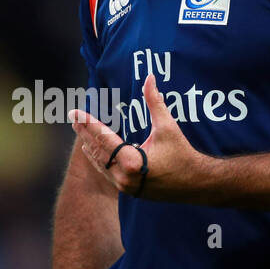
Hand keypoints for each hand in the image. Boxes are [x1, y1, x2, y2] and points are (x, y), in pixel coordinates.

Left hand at [69, 73, 213, 201]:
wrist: (196, 184)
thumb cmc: (183, 154)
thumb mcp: (167, 127)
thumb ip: (154, 102)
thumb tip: (149, 77)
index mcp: (131, 161)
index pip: (103, 137)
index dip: (88, 123)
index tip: (74, 112)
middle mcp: (124, 176)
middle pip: (97, 150)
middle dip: (84, 133)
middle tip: (73, 118)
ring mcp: (125, 186)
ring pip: (100, 163)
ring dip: (90, 147)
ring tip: (79, 131)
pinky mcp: (128, 191)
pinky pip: (107, 172)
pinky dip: (99, 159)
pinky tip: (92, 151)